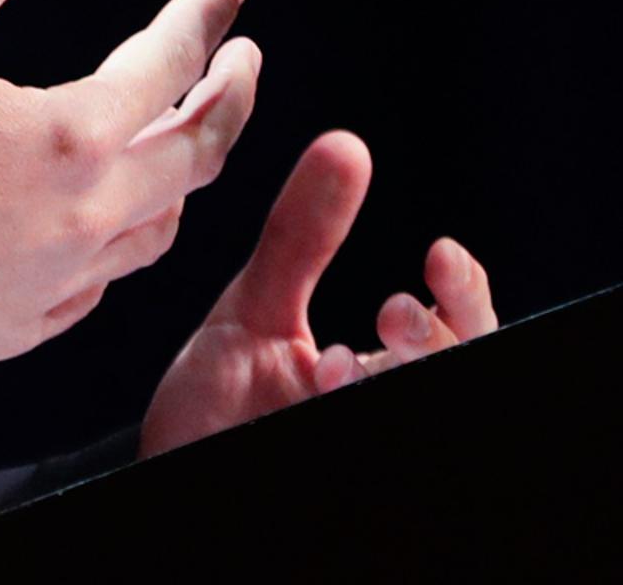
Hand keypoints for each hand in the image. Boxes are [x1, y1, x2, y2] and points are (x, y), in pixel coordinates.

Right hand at [0, 0, 260, 378]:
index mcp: (74, 138)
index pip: (170, 62)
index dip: (203, 14)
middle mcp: (84, 216)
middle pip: (196, 154)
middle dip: (228, 99)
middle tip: (239, 63)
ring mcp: (55, 279)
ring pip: (157, 232)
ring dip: (182, 179)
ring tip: (181, 145)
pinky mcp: (16, 324)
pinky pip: (97, 290)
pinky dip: (117, 251)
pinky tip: (102, 237)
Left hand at [136, 129, 497, 457]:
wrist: (156, 476)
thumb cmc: (210, 414)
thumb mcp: (254, 310)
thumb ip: (300, 238)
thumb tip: (344, 146)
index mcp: (378, 368)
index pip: (459, 329)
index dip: (465, 293)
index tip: (438, 254)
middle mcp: (379, 401)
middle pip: (460, 364)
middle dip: (439, 339)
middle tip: (391, 315)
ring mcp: (358, 432)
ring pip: (420, 400)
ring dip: (392, 377)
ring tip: (334, 366)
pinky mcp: (334, 468)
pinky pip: (373, 435)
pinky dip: (354, 406)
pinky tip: (315, 394)